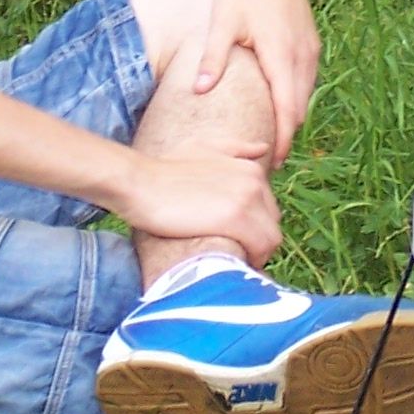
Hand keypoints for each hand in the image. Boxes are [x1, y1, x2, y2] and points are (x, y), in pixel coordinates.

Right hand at [120, 150, 282, 265]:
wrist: (140, 182)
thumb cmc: (165, 169)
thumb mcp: (203, 148)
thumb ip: (235, 148)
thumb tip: (262, 149)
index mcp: (251, 169)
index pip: (269, 210)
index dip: (255, 229)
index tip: (237, 241)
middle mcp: (255, 182)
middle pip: (272, 224)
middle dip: (257, 242)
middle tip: (234, 255)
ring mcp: (247, 199)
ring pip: (271, 239)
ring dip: (257, 255)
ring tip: (233, 264)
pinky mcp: (234, 218)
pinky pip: (260, 248)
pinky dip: (252, 260)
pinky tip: (232, 265)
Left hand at [194, 0, 319, 165]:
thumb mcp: (221, 23)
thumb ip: (212, 59)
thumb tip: (199, 92)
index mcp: (282, 54)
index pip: (288, 111)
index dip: (283, 141)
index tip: (272, 165)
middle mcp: (303, 54)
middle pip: (300, 108)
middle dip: (287, 135)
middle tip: (266, 161)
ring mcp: (310, 47)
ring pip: (306, 94)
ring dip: (293, 116)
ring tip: (271, 139)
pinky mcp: (310, 40)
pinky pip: (307, 78)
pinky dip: (296, 97)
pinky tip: (278, 105)